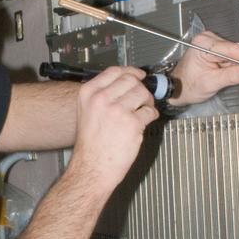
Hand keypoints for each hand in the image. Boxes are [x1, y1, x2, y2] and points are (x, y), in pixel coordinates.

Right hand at [69, 66, 158, 194]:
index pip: (114, 71)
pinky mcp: (132, 123)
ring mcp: (117, 110)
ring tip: (143, 111)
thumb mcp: (86, 112)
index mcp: (88, 94)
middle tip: (143, 98)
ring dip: (148, 101)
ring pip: (143, 93)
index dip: (130, 71)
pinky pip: (149, 111)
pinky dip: (151, 115)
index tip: (138, 75)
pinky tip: (144, 122)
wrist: (91, 167)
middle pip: (131, 80)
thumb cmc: (90, 145)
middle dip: (141, 87)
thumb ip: (102, 96)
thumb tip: (125, 85)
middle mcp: (102, 99)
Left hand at [170, 31, 238, 105]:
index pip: (232, 49)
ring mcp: (214, 44)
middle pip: (238, 51)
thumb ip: (231, 77)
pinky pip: (235, 58)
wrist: (178, 89)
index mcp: (203, 44)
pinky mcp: (218, 51)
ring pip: (238, 55)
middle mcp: (209, 40)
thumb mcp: (210, 83)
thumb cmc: (188, 85)